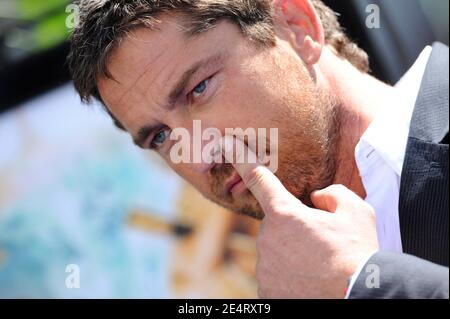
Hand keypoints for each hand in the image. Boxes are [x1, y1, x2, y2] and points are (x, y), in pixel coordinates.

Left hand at [221, 136, 378, 297]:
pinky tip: (309, 281)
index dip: (243, 161)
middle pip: (277, 225)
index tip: (228, 146)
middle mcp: (267, 238)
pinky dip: (289, 276)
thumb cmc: (358, 254)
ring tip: (320, 266)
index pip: (259, 179)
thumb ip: (332, 194)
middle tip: (321, 244)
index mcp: (284, 213)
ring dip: (292, 255)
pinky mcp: (266, 290)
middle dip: (294, 229)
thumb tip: (317, 198)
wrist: (358, 296)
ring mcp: (264, 267)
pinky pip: (275, 275)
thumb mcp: (356, 211)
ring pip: (276, 252)